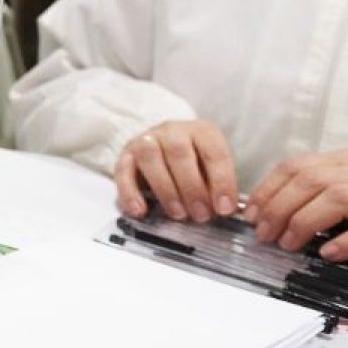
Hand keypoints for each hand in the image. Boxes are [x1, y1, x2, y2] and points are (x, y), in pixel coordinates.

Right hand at [113, 119, 238, 221]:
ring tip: (178, 214)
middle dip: (192, 188)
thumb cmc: (194, 163)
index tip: (224, 209)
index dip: (221, 182)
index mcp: (201, 131)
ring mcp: (146, 140)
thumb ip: (216, 185)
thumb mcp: (211, 169)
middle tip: (201, 216)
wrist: (162, 148)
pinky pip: (123, 172)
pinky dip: (130, 193)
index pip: (213, 153)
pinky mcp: (126, 155)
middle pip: (179, 153)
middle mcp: (172, 131)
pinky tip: (140, 211)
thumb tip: (222, 210)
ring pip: (150, 157)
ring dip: (166, 190)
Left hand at [244, 149, 347, 266]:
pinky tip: (329, 253)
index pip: (296, 167)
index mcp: (345, 160)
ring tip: (290, 245)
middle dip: (281, 208)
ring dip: (307, 222)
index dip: (269, 191)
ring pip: (340, 197)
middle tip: (266, 236)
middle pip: (312, 181)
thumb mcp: (345, 194)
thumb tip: (264, 214)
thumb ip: (312, 197)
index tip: (251, 216)